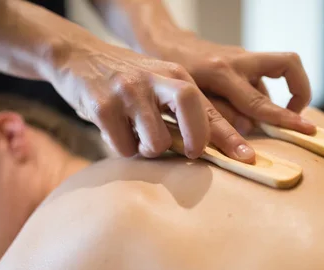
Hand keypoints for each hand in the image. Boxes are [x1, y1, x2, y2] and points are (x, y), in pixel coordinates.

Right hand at [54, 40, 255, 162]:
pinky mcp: (102, 104)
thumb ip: (179, 109)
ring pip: (155, 141)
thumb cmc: (124, 80)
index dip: (229, 135)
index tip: (246, 158)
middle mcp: (154, 79)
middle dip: (195, 140)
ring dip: (148, 150)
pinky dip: (122, 149)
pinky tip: (113, 132)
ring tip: (137, 137)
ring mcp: (128, 90)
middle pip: (190, 108)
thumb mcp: (157, 84)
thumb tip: (205, 147)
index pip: (207, 107)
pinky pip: (123, 147)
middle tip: (189, 152)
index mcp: (174, 75)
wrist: (77, 57)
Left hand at [151, 33, 316, 134]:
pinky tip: (250, 112)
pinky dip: (263, 96)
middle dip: (301, 93)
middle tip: (302, 121)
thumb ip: (219, 115)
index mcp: (221, 72)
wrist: (167, 45)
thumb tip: (249, 128)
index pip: (259, 101)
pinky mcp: (244, 58)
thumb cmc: (175, 76)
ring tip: (265, 120)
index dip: (283, 118)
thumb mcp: (190, 98)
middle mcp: (237, 60)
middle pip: (287, 64)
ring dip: (276, 99)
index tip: (303, 128)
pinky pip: (264, 77)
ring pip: (277, 73)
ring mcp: (243, 56)